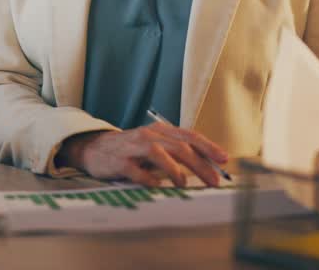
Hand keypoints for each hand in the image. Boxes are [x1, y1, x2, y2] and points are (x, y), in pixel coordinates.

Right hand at [59, 125, 228, 187]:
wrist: (94, 148)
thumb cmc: (131, 150)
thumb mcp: (155, 145)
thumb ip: (176, 153)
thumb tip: (205, 167)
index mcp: (161, 131)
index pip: (190, 136)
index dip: (209, 147)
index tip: (224, 160)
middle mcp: (149, 135)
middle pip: (179, 147)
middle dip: (200, 164)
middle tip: (213, 180)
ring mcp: (133, 148)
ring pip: (159, 154)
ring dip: (175, 170)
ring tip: (184, 184)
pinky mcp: (119, 162)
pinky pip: (136, 170)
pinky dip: (148, 179)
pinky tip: (158, 186)